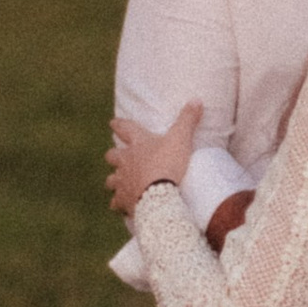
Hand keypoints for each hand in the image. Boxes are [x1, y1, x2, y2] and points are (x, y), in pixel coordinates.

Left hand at [109, 101, 201, 215]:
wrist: (158, 194)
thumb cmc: (168, 163)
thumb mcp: (181, 138)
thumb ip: (188, 119)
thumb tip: (196, 100)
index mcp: (138, 143)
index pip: (125, 129)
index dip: (119, 124)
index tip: (113, 122)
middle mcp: (126, 161)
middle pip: (112, 155)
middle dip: (114, 155)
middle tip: (116, 156)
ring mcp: (122, 181)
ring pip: (111, 180)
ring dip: (114, 180)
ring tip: (118, 183)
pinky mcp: (123, 199)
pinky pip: (116, 202)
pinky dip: (119, 203)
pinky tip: (121, 206)